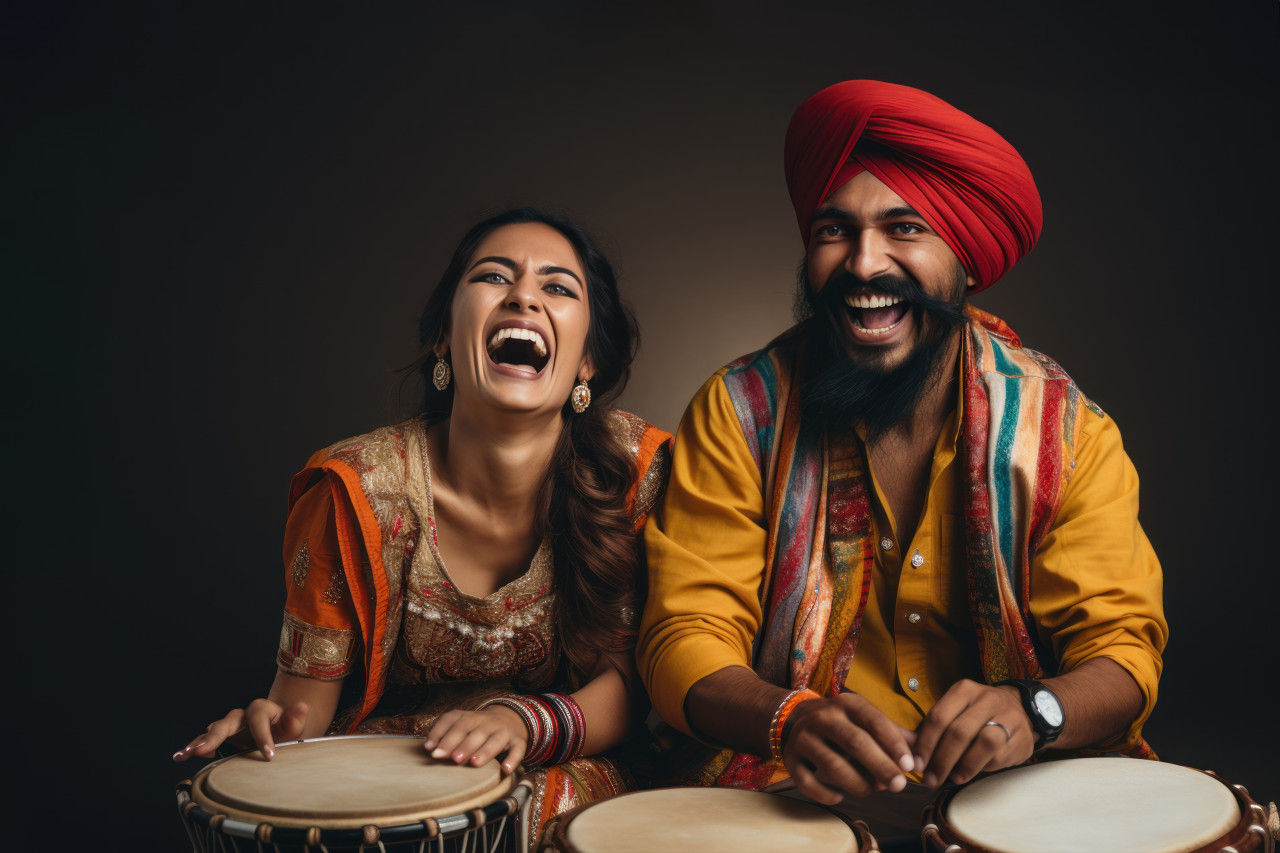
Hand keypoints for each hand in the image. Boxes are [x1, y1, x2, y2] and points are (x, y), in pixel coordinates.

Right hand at [173, 699, 310, 761]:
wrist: (279, 731)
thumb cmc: (286, 728)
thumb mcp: (294, 725)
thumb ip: (296, 717)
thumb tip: (303, 706)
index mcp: (261, 709)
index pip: (258, 718)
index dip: (263, 736)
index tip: (270, 756)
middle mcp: (242, 715)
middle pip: (227, 722)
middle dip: (215, 736)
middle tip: (205, 751)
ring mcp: (230, 726)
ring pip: (211, 732)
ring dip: (197, 743)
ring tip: (182, 756)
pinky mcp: (222, 738)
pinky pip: (205, 742)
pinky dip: (193, 748)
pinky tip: (181, 757)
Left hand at [424, 707, 527, 774]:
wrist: (511, 718)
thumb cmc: (479, 728)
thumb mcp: (463, 725)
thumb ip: (446, 734)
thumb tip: (429, 748)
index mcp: (469, 717)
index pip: (454, 720)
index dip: (441, 732)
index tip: (430, 748)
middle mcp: (486, 721)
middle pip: (474, 730)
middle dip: (462, 744)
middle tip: (452, 758)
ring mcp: (503, 730)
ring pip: (495, 739)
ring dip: (485, 750)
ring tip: (474, 763)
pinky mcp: (518, 740)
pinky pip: (517, 749)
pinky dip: (512, 759)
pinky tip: (505, 770)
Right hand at [782, 693, 916, 804]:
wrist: (796, 719)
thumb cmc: (844, 724)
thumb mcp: (867, 720)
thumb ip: (895, 736)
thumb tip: (922, 760)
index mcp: (847, 704)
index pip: (874, 721)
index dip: (893, 744)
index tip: (910, 766)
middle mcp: (823, 717)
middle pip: (855, 742)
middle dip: (880, 766)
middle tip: (899, 785)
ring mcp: (804, 737)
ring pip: (832, 764)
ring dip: (857, 783)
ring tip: (873, 791)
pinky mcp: (791, 758)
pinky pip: (807, 782)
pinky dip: (825, 794)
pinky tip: (839, 797)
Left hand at [913, 679, 1033, 786]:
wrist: (1019, 709)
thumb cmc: (976, 714)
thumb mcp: (955, 711)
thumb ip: (934, 728)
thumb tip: (910, 754)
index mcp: (964, 690)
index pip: (938, 717)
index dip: (925, 744)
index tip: (917, 764)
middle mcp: (987, 699)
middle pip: (959, 732)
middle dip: (942, 760)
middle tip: (932, 779)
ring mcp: (1009, 716)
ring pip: (985, 743)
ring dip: (965, 766)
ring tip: (953, 778)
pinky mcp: (1023, 736)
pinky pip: (1000, 756)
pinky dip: (983, 767)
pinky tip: (974, 771)